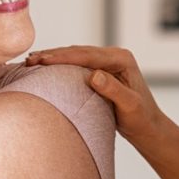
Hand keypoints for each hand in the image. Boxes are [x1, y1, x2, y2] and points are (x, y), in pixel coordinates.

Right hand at [26, 45, 164, 146]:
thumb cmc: (141, 119)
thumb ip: (114, 90)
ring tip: (31, 61)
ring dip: (53, 57)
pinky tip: (45, 67)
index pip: (87, 55)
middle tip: (30, 59)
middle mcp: (114, 56)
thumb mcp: (130, 107)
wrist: (148, 126)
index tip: (42, 60)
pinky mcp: (101, 70)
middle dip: (53, 55)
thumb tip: (94, 75)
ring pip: (75, 55)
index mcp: (121, 59)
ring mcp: (107, 62)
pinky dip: (60, 64)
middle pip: (78, 52)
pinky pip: (77, 64)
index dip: (63, 57)